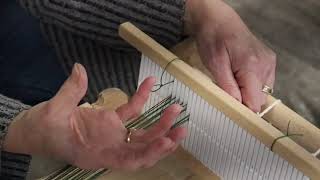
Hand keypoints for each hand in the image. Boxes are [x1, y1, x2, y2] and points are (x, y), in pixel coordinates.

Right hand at [4, 63, 186, 169]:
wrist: (34, 131)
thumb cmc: (42, 129)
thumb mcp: (52, 112)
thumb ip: (70, 92)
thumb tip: (80, 69)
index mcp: (99, 152)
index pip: (130, 159)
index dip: (150, 153)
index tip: (167, 142)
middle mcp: (110, 146)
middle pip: (143, 148)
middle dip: (163, 140)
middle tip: (182, 128)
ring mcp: (112, 133)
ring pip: (140, 133)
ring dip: (159, 124)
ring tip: (175, 110)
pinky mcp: (109, 121)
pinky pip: (129, 111)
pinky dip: (140, 98)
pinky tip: (149, 83)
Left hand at [185, 0, 275, 111]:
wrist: (218, 19)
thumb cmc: (212, 38)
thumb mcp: (214, 64)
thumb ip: (227, 86)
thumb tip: (238, 107)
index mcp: (252, 66)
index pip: (255, 101)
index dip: (242, 110)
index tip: (230, 111)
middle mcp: (266, 65)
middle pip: (259, 98)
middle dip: (243, 100)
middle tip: (226, 90)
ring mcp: (269, 62)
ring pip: (261, 91)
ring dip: (246, 92)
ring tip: (231, 79)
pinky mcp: (268, 60)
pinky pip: (262, 82)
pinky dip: (250, 84)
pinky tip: (238, 75)